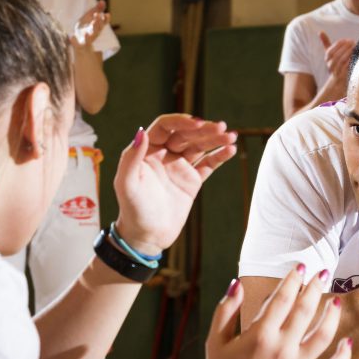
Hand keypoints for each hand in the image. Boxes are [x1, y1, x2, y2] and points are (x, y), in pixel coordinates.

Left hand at [72, 0, 109, 48]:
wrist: (81, 46)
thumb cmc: (85, 29)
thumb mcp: (89, 18)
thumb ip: (97, 9)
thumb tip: (102, 0)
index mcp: (96, 28)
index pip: (103, 24)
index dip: (105, 20)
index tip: (107, 14)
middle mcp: (93, 34)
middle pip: (97, 29)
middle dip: (98, 23)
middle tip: (97, 15)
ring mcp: (87, 41)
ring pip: (90, 37)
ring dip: (90, 33)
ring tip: (89, 28)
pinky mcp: (79, 46)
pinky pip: (77, 45)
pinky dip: (74, 42)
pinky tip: (71, 37)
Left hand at [113, 114, 236, 254]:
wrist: (147, 236)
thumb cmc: (132, 210)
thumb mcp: (127, 184)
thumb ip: (132, 157)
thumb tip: (141, 131)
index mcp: (147, 150)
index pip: (166, 127)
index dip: (181, 121)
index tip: (197, 123)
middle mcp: (164, 154)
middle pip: (186, 134)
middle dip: (204, 129)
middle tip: (221, 127)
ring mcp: (180, 166)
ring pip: (200, 147)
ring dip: (215, 140)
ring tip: (231, 136)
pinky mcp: (192, 180)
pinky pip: (208, 164)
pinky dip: (219, 156)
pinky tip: (231, 150)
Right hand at [206, 267, 350, 358]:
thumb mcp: (215, 341)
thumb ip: (225, 310)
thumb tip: (236, 284)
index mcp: (260, 334)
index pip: (282, 298)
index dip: (293, 279)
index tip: (300, 268)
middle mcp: (283, 347)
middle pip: (305, 309)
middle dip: (315, 287)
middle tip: (322, 273)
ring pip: (323, 334)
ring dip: (332, 315)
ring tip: (337, 302)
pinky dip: (343, 356)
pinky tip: (348, 342)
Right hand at [317, 32, 354, 102]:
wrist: (337, 83)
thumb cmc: (335, 65)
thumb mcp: (330, 54)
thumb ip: (325, 43)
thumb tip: (320, 32)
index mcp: (327, 60)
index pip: (330, 51)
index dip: (338, 44)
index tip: (346, 40)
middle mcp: (330, 66)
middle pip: (336, 55)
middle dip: (345, 47)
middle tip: (353, 42)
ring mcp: (337, 72)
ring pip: (341, 61)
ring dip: (348, 53)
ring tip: (355, 47)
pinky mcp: (344, 76)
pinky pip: (347, 67)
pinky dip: (351, 60)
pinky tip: (357, 55)